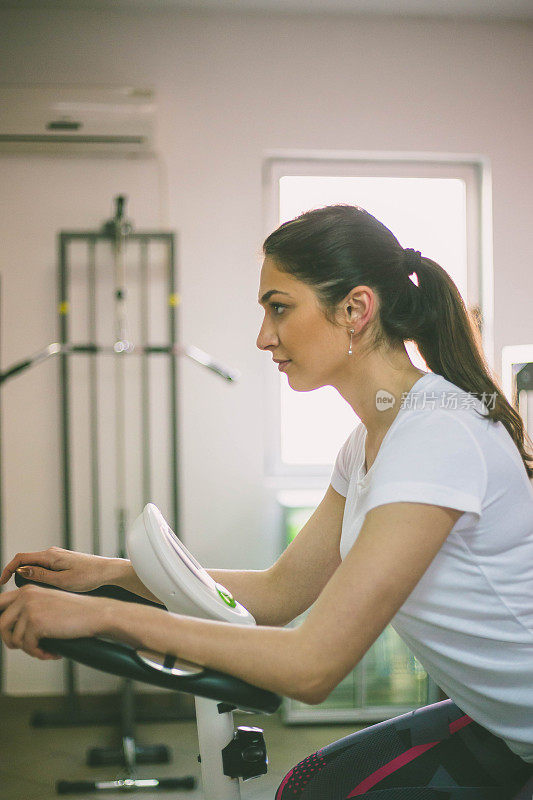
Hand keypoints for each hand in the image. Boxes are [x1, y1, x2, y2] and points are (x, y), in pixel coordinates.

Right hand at [0, 547, 116, 592]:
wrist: (108, 572)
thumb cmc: (89, 577)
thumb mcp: (62, 581)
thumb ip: (41, 575)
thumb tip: (21, 570)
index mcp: (50, 556)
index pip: (21, 558)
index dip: (8, 570)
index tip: (1, 583)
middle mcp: (52, 553)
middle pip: (26, 561)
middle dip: (15, 574)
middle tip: (12, 592)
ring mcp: (57, 556)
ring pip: (35, 565)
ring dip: (26, 576)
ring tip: (25, 593)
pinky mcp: (62, 561)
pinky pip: (43, 567)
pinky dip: (36, 576)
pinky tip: (39, 589)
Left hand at [0, 584, 108, 659]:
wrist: (95, 614)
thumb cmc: (75, 612)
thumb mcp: (48, 603)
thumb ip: (28, 609)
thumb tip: (7, 629)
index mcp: (27, 589)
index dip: (0, 622)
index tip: (7, 633)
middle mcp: (26, 596)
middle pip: (1, 624)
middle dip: (12, 641)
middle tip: (28, 646)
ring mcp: (30, 608)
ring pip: (14, 639)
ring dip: (30, 649)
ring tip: (45, 650)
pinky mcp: (36, 622)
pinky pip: (28, 647)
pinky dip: (39, 654)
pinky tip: (52, 652)